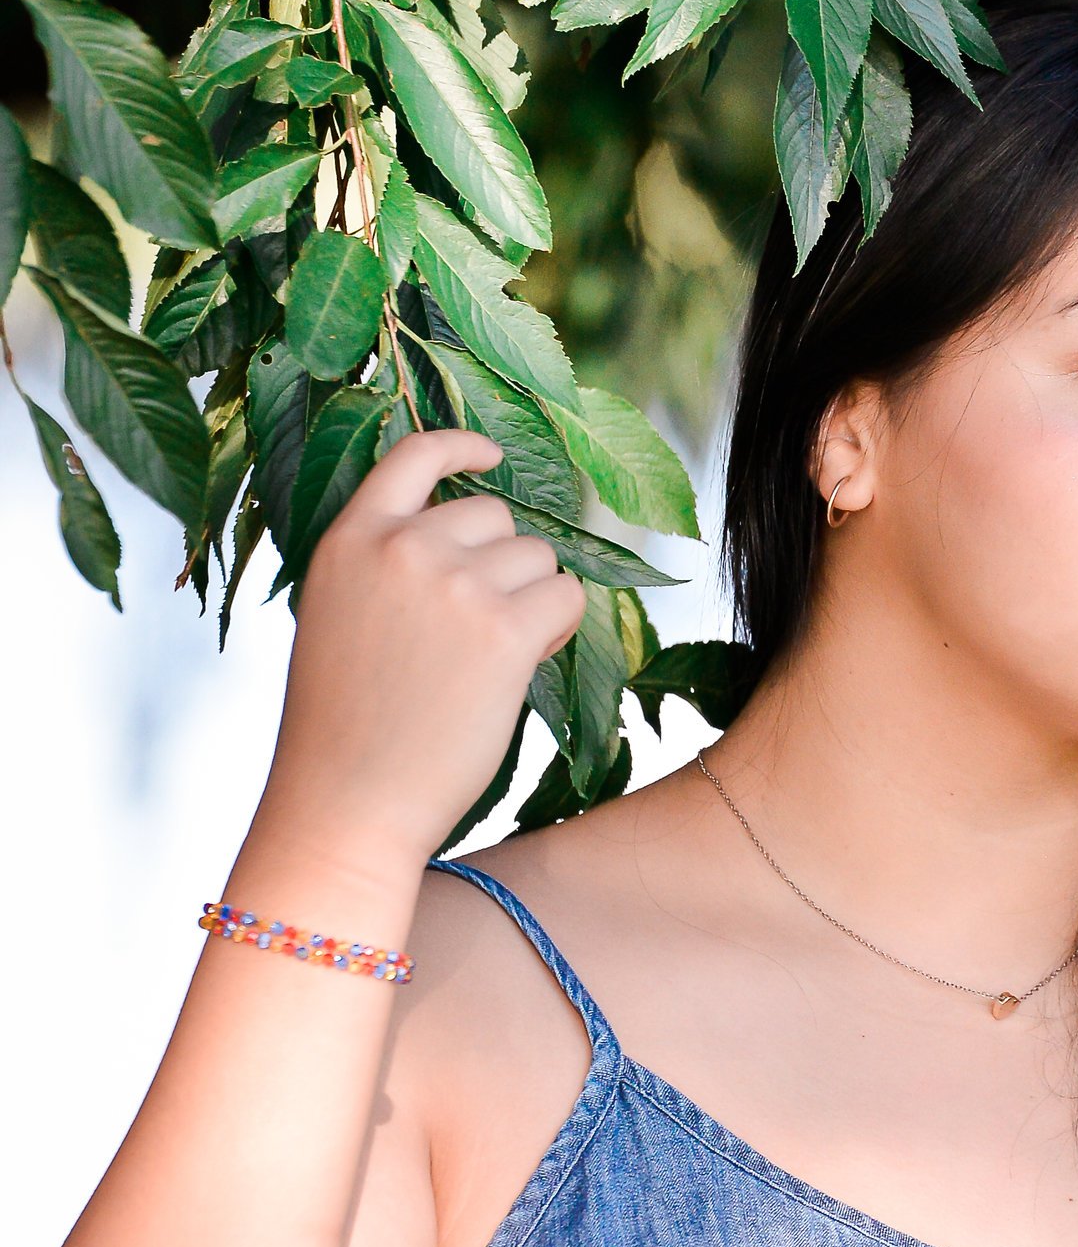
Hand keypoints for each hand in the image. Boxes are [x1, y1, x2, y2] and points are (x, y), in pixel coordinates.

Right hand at [248, 430, 585, 882]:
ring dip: (531, 602)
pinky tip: (517, 670)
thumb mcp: (341, 617)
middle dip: (502, 566)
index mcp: (351, 539)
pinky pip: (567, 598)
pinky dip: (558, 630)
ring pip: (538, 557)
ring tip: (482, 664)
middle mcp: (402, 547)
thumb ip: (390, 566)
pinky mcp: (503, 628)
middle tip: (470, 636)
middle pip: (495, 515)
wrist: (348, 799)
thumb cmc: (347, 726)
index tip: (492, 453)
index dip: (462, 446)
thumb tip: (475, 538)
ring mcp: (454, 583)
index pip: (413, 457)